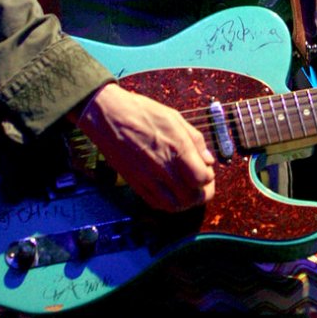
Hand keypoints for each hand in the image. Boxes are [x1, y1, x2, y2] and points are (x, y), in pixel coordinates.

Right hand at [74, 82, 215, 211]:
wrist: (108, 115)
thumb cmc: (142, 111)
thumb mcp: (175, 118)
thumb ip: (195, 140)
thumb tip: (208, 160)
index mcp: (177, 147)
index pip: (202, 178)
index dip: (208, 177)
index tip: (206, 170)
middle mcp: (163, 166)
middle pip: (191, 196)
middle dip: (202, 193)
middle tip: (202, 185)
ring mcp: (147, 177)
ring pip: (174, 205)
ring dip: (185, 202)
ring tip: (188, 192)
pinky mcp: (134, 182)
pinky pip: (155, 203)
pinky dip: (167, 203)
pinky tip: (171, 193)